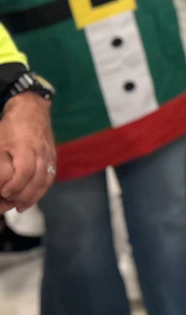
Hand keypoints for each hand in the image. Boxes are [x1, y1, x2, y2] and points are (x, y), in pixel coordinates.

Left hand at [0, 93, 56, 212]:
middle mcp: (41, 151)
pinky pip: (49, 177)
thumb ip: (1, 165)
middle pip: (37, 180)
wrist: (32, 108)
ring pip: (45, 180)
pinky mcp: (52, 156)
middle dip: (21, 196)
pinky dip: (40, 191)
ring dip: (31, 197)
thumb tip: (1, 182)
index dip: (14, 186)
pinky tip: (28, 200)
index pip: (25, 171)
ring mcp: (49, 154)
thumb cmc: (10, 125)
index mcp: (26, 146)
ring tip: (17, 206)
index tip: (2, 192)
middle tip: (6, 203)